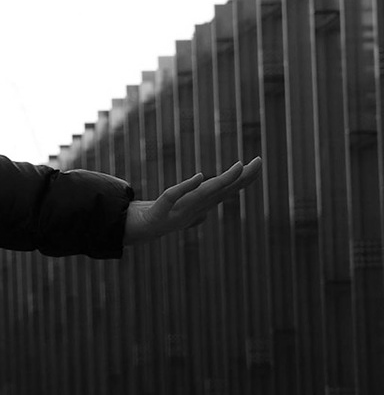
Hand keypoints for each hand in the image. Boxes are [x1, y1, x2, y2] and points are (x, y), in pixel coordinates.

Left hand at [123, 157, 262, 245]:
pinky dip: (187, 188)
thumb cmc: (156, 220)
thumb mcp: (176, 213)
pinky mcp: (159, 212)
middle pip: (221, 192)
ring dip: (222, 182)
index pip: (225, 192)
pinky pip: (173, 198)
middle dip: (241, 178)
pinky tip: (201, 177)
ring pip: (204, 195)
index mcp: (199, 208)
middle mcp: (193, 210)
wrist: (134, 232)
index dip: (242, 179)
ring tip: (238, 166)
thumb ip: (192, 212)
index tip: (257, 163)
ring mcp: (178, 213)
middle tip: (259, 161)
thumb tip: (205, 211)